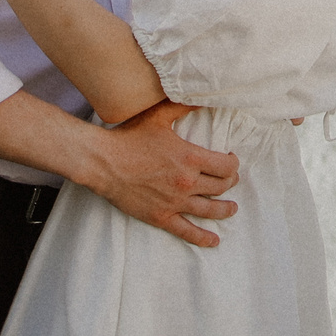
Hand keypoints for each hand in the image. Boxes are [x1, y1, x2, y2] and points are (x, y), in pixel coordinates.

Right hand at [84, 102, 240, 247]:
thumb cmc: (129, 137)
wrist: (102, 162)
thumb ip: (184, 105)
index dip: (233, 163)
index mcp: (190, 158)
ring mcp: (175, 202)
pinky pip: (187, 231)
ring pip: (210, 210)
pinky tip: (214, 241)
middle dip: (230, 182)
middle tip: (231, 180)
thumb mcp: (159, 115)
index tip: (231, 160)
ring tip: (232, 208)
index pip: (226, 166)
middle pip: (221, 187)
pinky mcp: (161, 217)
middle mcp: (187, 182)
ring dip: (225, 209)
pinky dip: (203, 238)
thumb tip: (203, 95)